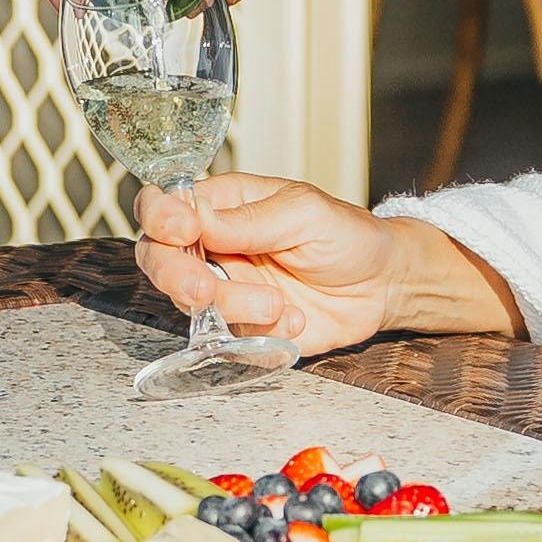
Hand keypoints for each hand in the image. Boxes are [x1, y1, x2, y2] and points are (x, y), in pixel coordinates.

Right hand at [132, 170, 425, 356]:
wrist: (382, 285)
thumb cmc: (345, 235)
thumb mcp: (303, 214)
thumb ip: (249, 220)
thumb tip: (194, 217)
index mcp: (222, 206)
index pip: (163, 205)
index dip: (159, 218)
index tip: (183, 230)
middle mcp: (213, 247)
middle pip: (158, 258)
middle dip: (175, 275)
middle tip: (205, 287)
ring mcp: (225, 288)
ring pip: (189, 302)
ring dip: (229, 306)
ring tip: (278, 303)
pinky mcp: (242, 326)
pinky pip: (227, 336)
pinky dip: (259, 331)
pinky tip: (294, 319)